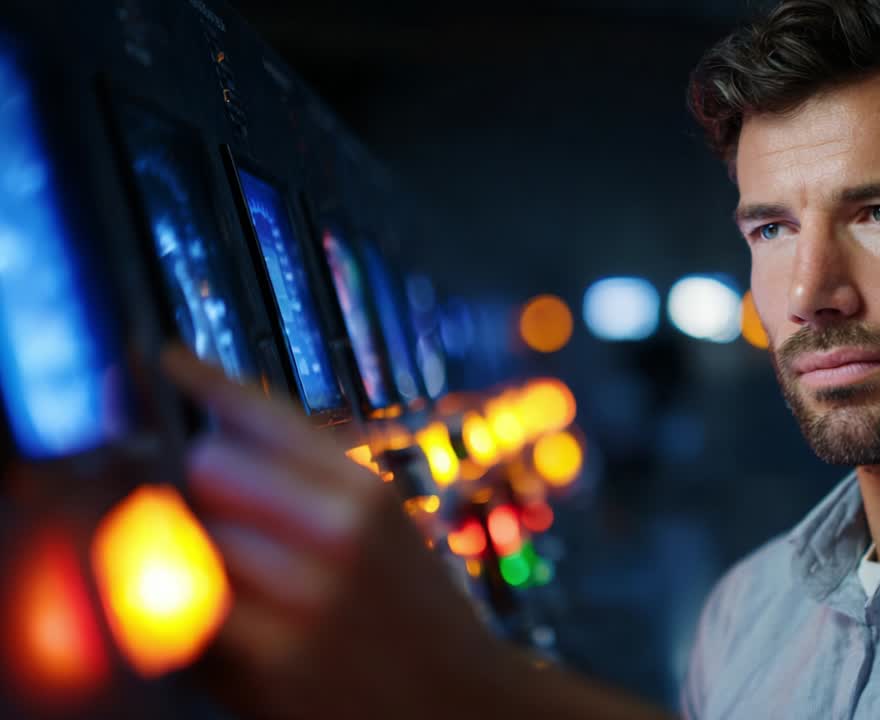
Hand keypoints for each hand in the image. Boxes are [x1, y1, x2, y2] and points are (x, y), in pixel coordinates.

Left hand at [162, 348, 504, 718]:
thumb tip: (213, 430)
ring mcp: (304, 600)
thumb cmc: (412, 610)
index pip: (263, 412)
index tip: (165, 361)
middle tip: (221, 513)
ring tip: (241, 581)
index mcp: (366, 493)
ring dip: (197, 554)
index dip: (204, 382)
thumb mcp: (385, 526)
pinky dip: (196, 616)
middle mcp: (338, 535)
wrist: (460, 702)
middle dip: (201, 485)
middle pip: (208, 466)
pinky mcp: (274, 666)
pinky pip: (191, 613)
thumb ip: (310, 480)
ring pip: (192, 538)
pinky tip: (235, 625)